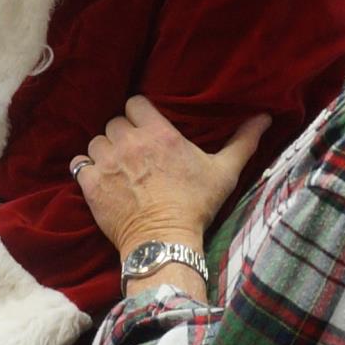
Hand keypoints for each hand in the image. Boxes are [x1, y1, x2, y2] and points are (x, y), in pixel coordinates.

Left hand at [75, 96, 271, 254]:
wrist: (166, 242)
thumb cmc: (196, 206)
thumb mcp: (225, 172)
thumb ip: (243, 141)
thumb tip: (265, 117)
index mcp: (159, 132)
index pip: (134, 103)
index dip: (139, 114)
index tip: (146, 130)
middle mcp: (129, 142)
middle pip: (114, 122)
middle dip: (122, 135)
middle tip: (134, 154)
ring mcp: (107, 162)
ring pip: (96, 142)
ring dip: (104, 152)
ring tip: (117, 168)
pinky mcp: (91, 184)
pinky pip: (79, 164)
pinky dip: (88, 170)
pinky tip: (101, 181)